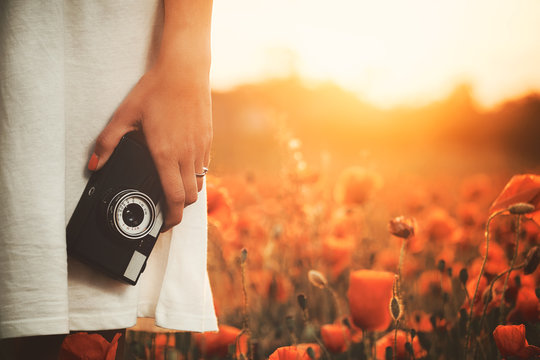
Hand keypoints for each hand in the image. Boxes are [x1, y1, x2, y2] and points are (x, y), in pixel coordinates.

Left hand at [89, 64, 211, 231]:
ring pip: (200, 182)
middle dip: (180, 209)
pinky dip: (195, 174)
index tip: (165, 225)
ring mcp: (200, 148)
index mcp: (166, 155)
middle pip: (190, 196)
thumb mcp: (125, 115)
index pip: (175, 198)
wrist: (184, 71)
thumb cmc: (155, 90)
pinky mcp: (208, 139)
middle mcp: (186, 155)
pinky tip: (183, 165)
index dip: (172, 218)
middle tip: (167, 209)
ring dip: (188, 191)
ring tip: (175, 188)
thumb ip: (108, 142)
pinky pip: (204, 165)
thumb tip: (96, 164)